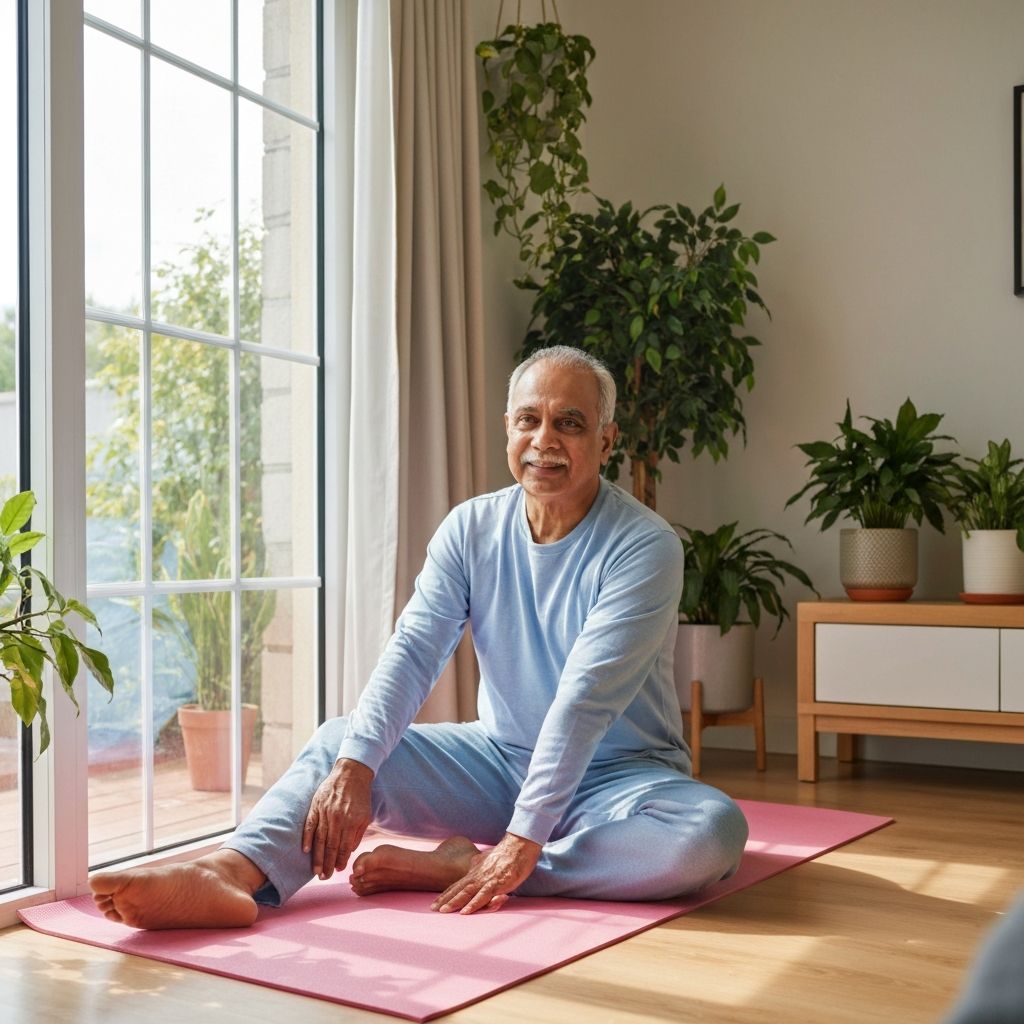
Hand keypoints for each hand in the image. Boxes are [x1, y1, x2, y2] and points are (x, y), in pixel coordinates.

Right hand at [302, 758, 373, 879]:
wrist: (351, 773)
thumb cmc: (360, 796)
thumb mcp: (366, 815)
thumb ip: (358, 834)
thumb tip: (349, 851)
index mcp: (351, 822)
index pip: (343, 847)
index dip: (340, 860)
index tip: (337, 870)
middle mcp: (337, 819)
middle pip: (330, 846)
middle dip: (327, 864)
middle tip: (324, 877)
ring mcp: (325, 812)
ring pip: (319, 839)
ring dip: (317, 857)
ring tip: (316, 871)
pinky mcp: (316, 806)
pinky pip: (310, 825)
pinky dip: (307, 838)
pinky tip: (306, 851)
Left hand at [431, 833, 540, 914]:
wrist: (519, 845)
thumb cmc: (508, 852)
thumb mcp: (489, 857)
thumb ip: (480, 862)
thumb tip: (473, 863)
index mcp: (476, 871)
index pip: (458, 884)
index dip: (447, 893)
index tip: (436, 902)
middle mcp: (478, 875)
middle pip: (459, 889)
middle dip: (445, 900)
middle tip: (432, 909)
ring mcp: (487, 880)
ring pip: (467, 893)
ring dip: (455, 902)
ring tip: (443, 911)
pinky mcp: (497, 884)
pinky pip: (483, 896)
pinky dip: (474, 904)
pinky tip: (465, 912)